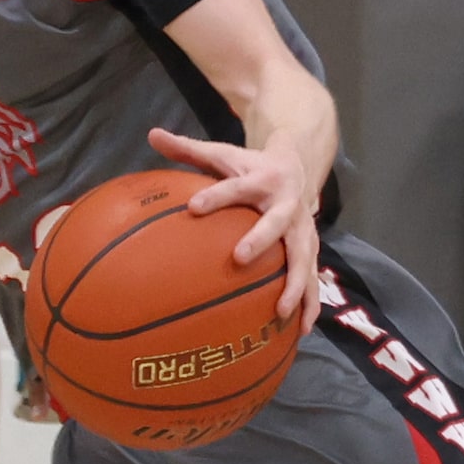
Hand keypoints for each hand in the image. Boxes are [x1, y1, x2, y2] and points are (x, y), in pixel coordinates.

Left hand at [149, 126, 320, 329]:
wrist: (298, 164)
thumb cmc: (249, 165)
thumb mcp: (222, 153)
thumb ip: (187, 148)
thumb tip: (151, 133)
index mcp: (261, 179)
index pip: (236, 187)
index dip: (216, 197)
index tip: (193, 208)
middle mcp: (286, 204)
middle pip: (275, 223)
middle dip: (260, 240)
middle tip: (240, 258)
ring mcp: (302, 229)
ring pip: (302, 258)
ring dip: (294, 285)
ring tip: (281, 312)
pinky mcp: (311, 247)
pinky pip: (312, 278)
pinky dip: (309, 303)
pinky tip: (301, 330)